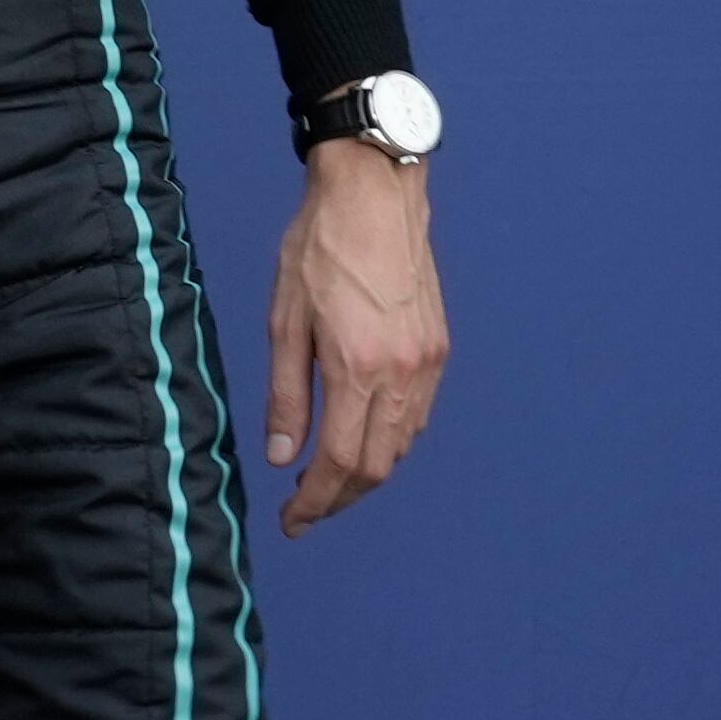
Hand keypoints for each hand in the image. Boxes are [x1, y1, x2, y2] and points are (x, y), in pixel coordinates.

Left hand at [263, 140, 447, 537]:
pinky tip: (362, 437)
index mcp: (358, 369)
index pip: (340, 463)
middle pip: (377, 467)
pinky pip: (418, 417)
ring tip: (326, 479)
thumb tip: (281, 457)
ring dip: (366, 473)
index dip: (315, 503)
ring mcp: (428, 365)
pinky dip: (389, 441)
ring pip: (401, 446)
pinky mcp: (439, 350)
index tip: (292, 522)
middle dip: (340, 498)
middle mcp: (403, 375)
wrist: (374, 197)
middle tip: (304, 510)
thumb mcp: (284, 320)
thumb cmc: (318, 249)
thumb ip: (285, 394)